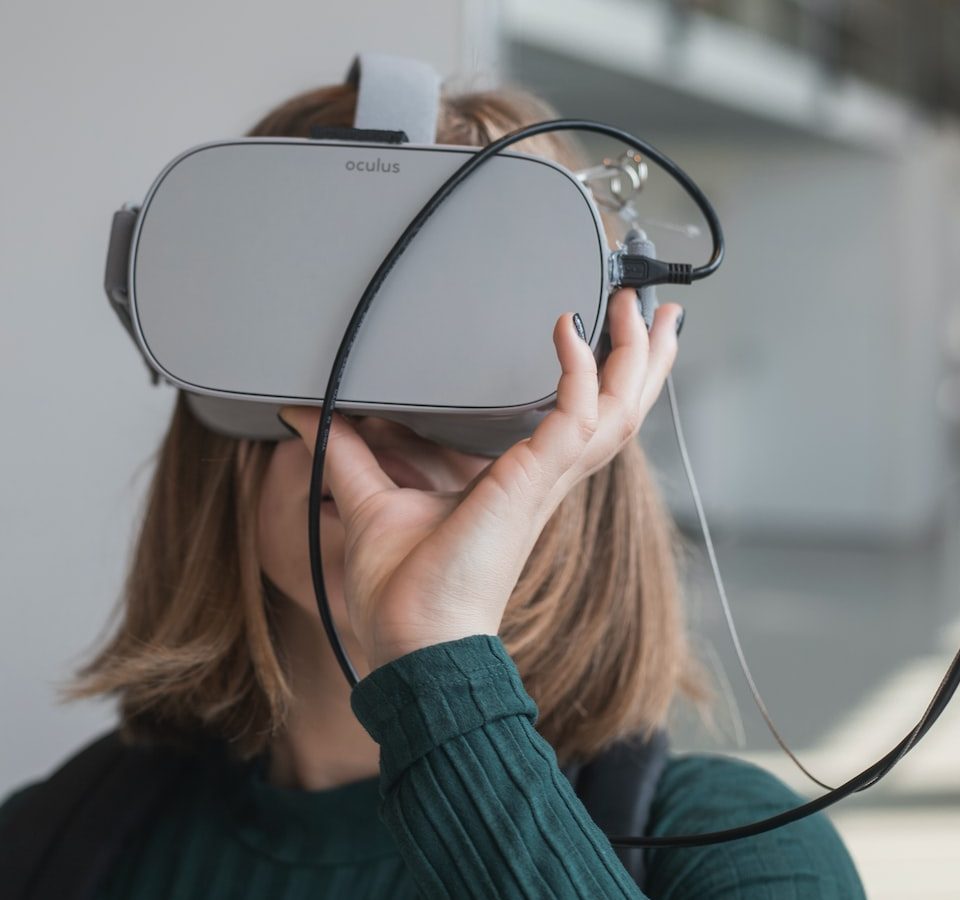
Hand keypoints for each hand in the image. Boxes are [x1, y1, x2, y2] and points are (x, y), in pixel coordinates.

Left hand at [277, 288, 681, 670]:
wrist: (413, 642)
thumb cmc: (402, 594)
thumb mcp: (370, 500)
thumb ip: (344, 451)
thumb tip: (304, 414)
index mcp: (522, 483)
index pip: (582, 421)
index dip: (604, 378)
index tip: (607, 331)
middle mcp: (544, 480)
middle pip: (619, 410)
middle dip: (642, 357)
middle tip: (655, 309)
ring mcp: (544, 482)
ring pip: (617, 410)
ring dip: (635, 356)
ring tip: (644, 309)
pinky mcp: (531, 484)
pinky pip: (574, 416)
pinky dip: (577, 372)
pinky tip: (567, 331)